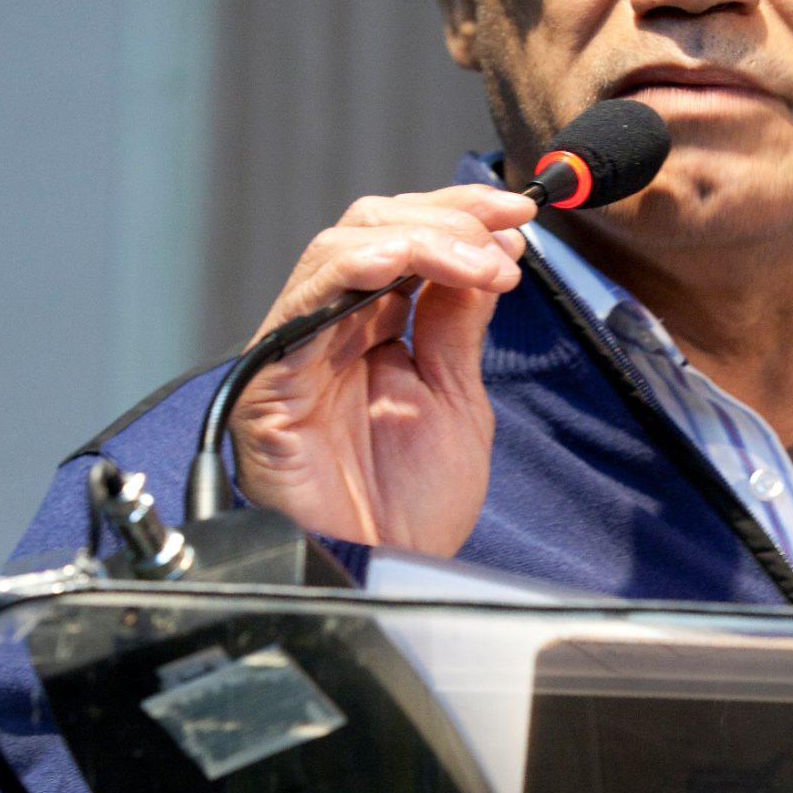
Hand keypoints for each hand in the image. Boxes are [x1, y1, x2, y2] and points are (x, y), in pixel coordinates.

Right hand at [228, 184, 533, 551]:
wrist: (381, 576)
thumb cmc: (409, 512)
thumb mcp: (456, 400)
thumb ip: (458, 324)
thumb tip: (484, 250)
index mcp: (371, 336)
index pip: (406, 244)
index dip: (461, 219)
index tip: (520, 216)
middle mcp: (329, 333)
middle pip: (371, 228)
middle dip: (446, 217)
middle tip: (507, 232)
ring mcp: (298, 349)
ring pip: (342, 247)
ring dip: (422, 238)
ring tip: (483, 262)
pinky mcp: (272, 375)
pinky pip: (310, 295)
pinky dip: (369, 263)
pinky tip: (420, 264)